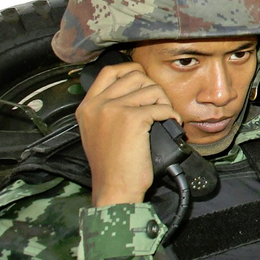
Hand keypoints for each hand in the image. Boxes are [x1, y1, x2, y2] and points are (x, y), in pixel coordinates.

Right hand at [77, 61, 180, 208]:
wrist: (114, 188)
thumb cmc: (112, 166)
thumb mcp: (98, 132)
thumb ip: (108, 109)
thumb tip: (136, 91)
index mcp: (87, 107)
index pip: (110, 71)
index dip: (132, 71)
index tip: (145, 83)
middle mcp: (97, 104)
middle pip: (135, 76)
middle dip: (154, 88)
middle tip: (159, 105)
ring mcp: (113, 110)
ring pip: (151, 89)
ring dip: (165, 102)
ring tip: (165, 116)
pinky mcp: (132, 119)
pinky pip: (161, 107)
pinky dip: (172, 115)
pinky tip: (172, 124)